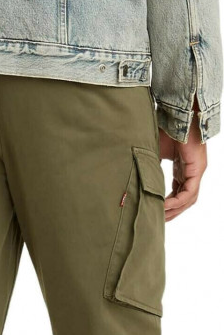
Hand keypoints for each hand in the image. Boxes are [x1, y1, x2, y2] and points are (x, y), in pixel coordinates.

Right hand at [159, 95, 206, 220]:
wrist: (176, 113)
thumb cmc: (165, 126)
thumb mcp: (154, 150)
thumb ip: (150, 165)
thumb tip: (136, 176)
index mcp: (184, 167)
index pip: (179, 190)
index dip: (169, 202)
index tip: (157, 210)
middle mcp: (192, 171)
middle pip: (185, 198)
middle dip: (172, 211)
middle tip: (159, 220)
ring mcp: (196, 170)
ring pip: (188, 198)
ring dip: (175, 209)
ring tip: (161, 217)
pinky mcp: (197, 168)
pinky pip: (189, 192)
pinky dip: (178, 201)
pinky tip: (165, 206)